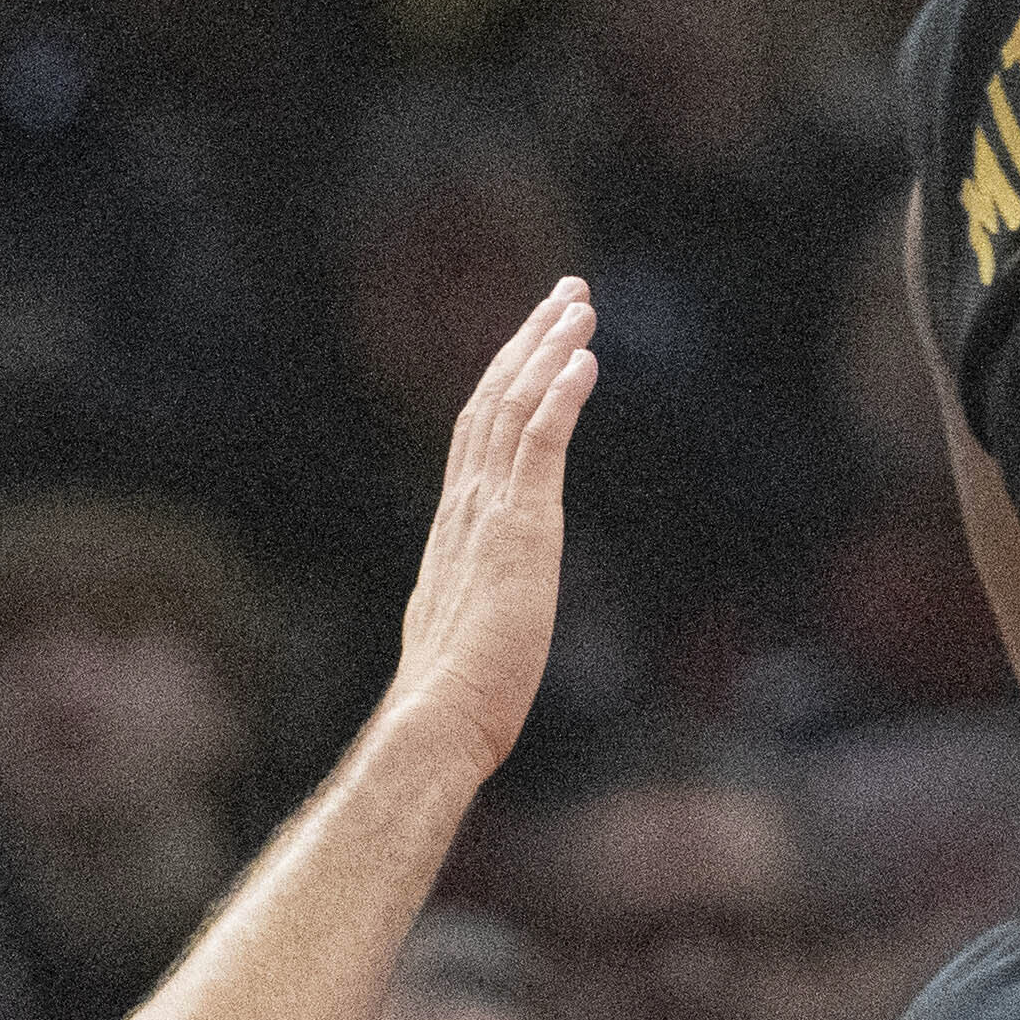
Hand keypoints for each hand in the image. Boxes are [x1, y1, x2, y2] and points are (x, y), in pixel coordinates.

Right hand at [369, 279, 597, 778]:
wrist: (437, 724)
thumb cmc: (457, 700)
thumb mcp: (467, 629)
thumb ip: (475, 600)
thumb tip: (484, 605)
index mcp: (455, 527)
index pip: (479, 433)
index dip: (508, 380)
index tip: (536, 340)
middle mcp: (464, 508)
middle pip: (494, 402)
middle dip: (530, 343)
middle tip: (566, 295)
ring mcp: (487, 514)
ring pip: (514, 409)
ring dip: (549, 351)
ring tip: (580, 306)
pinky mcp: (516, 529)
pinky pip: (538, 444)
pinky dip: (559, 395)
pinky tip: (583, 359)